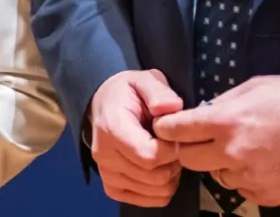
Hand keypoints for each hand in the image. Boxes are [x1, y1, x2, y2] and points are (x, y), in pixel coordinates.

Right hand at [86, 68, 184, 206]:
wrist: (104, 104)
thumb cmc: (127, 92)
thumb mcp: (144, 79)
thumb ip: (158, 91)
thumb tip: (172, 107)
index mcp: (112, 129)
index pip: (150, 156)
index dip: (172, 149)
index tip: (175, 135)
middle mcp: (105, 156)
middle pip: (155, 176)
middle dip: (174, 162)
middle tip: (173, 144)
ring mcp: (107, 174)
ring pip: (155, 191)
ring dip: (170, 176)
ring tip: (166, 155)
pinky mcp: (112, 188)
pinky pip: (148, 200)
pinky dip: (161, 189)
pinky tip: (158, 169)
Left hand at [151, 75, 279, 207]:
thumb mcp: (256, 86)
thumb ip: (223, 102)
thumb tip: (201, 114)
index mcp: (228, 120)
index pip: (177, 130)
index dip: (168, 128)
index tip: (168, 127)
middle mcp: (233, 153)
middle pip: (188, 160)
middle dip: (191, 148)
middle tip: (205, 138)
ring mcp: (251, 178)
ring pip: (216, 176)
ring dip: (221, 164)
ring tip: (246, 148)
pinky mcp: (267, 195)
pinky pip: (242, 189)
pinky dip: (246, 177)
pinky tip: (264, 162)